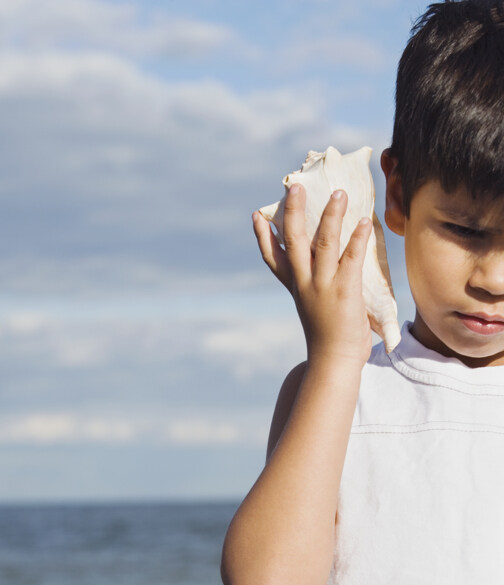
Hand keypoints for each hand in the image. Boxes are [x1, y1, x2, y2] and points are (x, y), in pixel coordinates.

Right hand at [253, 185, 372, 367]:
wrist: (334, 362)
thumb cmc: (329, 336)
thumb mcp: (315, 308)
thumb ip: (318, 287)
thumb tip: (329, 268)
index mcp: (296, 287)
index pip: (273, 258)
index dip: (263, 236)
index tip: (257, 215)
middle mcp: (305, 283)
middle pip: (294, 241)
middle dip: (293, 212)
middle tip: (295, 186)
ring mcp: (323, 286)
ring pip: (323, 243)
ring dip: (330, 216)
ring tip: (339, 193)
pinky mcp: (345, 291)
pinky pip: (351, 259)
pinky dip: (357, 239)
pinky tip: (363, 222)